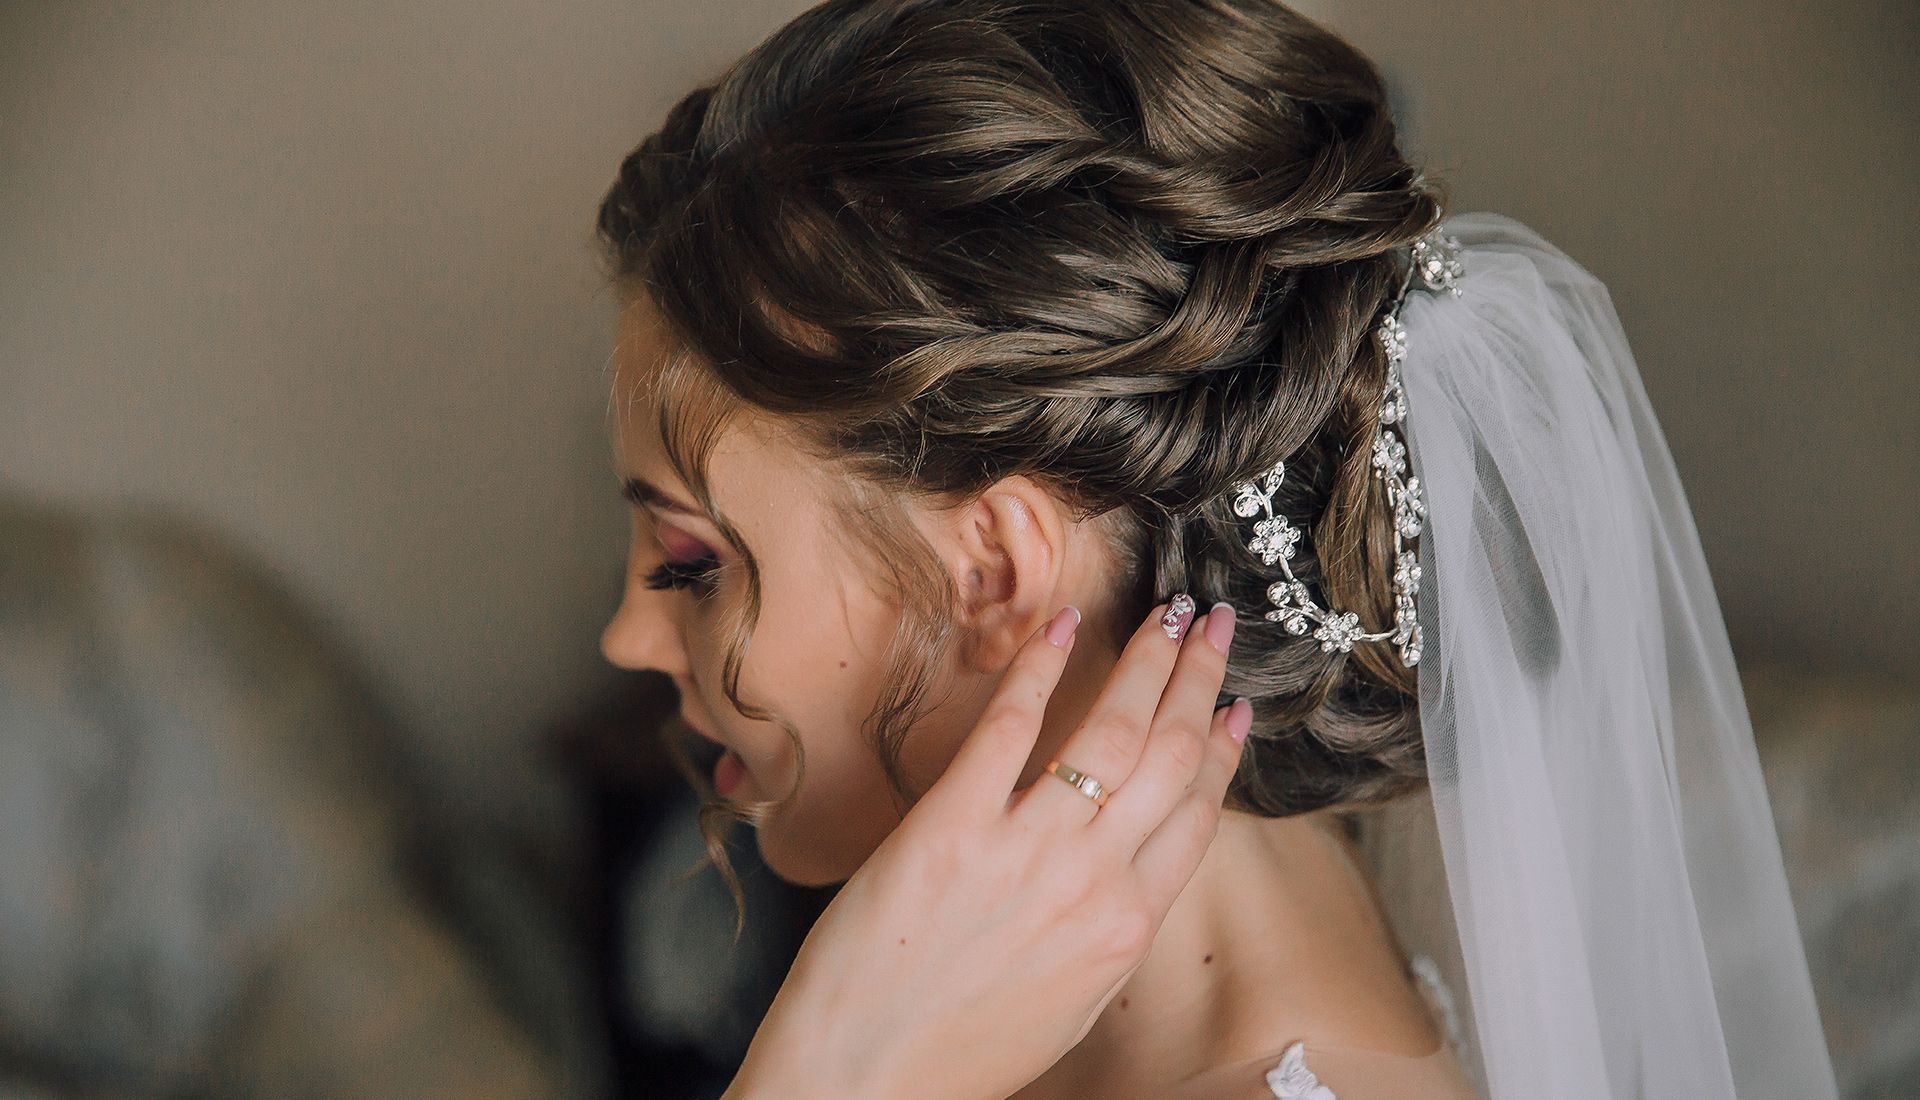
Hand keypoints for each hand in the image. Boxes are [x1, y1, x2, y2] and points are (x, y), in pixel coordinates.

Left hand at [725, 598, 1251, 1099]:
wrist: (864, 1079)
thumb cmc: (957, 1054)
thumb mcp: (1068, 1003)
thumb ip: (1108, 932)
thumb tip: (1129, 872)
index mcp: (1125, 930)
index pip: (1196, 817)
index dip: (1221, 752)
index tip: (1235, 707)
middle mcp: (1091, 883)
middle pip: (1168, 758)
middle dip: (1196, 679)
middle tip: (1212, 623)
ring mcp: (1024, 850)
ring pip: (1109, 733)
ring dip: (1144, 662)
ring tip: (1165, 613)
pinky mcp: (950, 826)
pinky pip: (1009, 729)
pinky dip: (1039, 668)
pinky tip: (1059, 626)